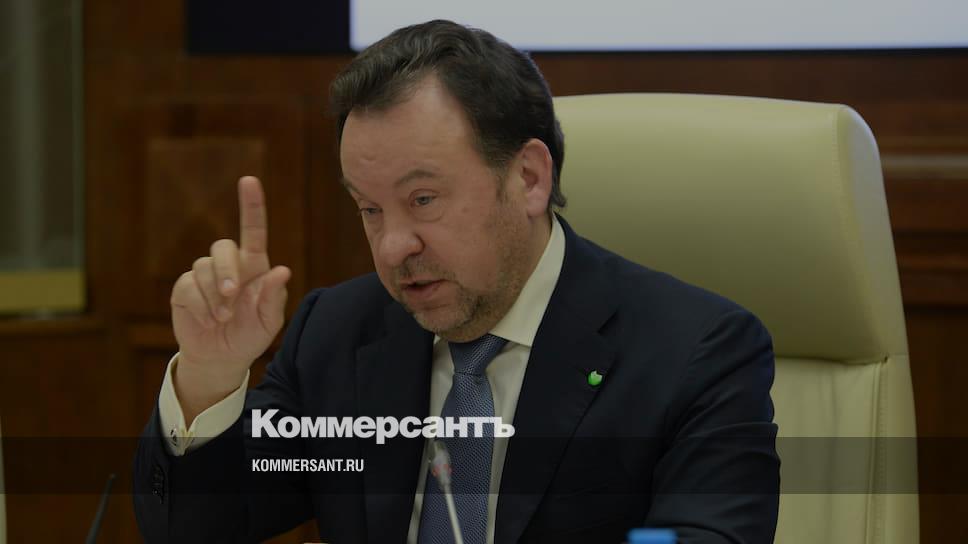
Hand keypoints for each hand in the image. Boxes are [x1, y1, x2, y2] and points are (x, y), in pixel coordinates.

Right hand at [170, 176, 290, 415]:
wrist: (221, 357)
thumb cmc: (250, 335)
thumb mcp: (269, 322)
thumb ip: (274, 297)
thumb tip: (282, 271)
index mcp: (254, 266)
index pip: (253, 230)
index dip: (251, 205)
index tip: (249, 180)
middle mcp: (229, 265)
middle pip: (223, 247)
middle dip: (226, 271)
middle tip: (232, 296)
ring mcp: (204, 275)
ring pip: (204, 268)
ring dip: (215, 297)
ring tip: (223, 318)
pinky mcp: (185, 289)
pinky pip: (189, 287)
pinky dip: (201, 307)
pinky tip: (209, 321)